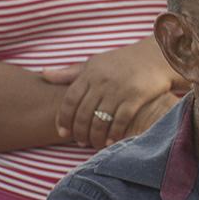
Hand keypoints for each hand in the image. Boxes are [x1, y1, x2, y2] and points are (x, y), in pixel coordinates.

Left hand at [43, 38, 187, 147]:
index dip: (64, 119)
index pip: (69, 100)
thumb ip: (70, 73)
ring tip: (94, 143)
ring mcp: (119, 89)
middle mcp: (102, 81)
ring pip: (100, 120)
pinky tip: (111, 140)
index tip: (62, 132)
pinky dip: (114, 133)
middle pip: (83, 113)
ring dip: (95, 136)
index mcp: (90, 73)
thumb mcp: (94, 63)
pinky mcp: (136, 97)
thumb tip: (43, 73)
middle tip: (80, 142)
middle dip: (79, 132)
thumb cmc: (121, 62)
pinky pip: (120, 120)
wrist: (155, 56)